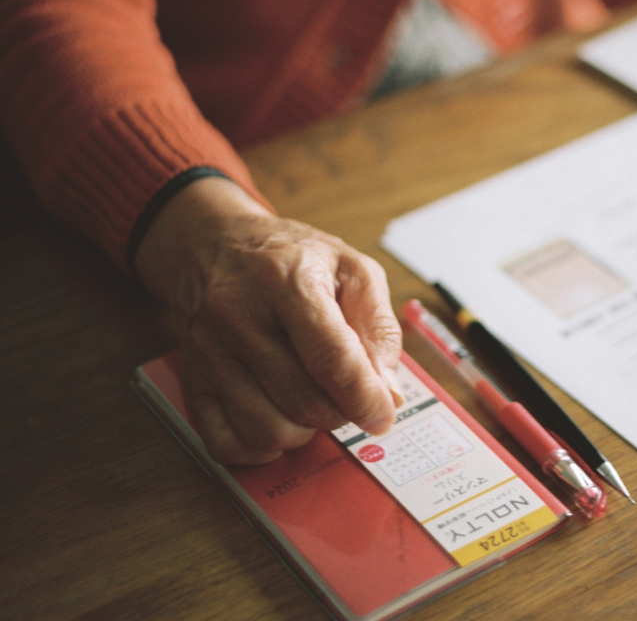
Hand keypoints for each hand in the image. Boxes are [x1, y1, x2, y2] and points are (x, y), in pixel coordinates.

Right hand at [135, 177, 401, 464]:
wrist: (214, 246)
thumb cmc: (291, 259)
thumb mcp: (352, 269)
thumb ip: (379, 329)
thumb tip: (387, 393)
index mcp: (288, 281)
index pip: (332, 359)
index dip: (365, 398)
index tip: (382, 415)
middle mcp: (240, 317)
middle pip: (304, 401)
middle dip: (340, 410)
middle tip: (345, 391)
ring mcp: (209, 352)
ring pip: (268, 430)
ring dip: (304, 431)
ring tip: (311, 400)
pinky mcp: (191, 380)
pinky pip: (227, 444)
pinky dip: (262, 448)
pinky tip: (278, 419)